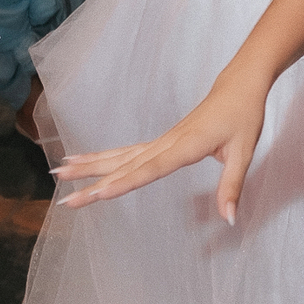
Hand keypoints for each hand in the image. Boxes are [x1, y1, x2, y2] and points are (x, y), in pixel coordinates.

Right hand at [53, 72, 267, 225]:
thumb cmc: (244, 116)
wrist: (239, 85)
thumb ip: (232, 186)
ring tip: (59, 173)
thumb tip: (228, 219)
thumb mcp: (244, 152)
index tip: (100, 194)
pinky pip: (127, 151)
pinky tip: (82, 159)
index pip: (152, 168)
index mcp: (187, 146)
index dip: (126, 182)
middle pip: (126, 165)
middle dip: (94, 182)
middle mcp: (168, 142)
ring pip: (120, 156)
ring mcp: (161, 140)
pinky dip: (103, 156)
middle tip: (66, 198)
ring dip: (89, 166)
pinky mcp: (161, 140)